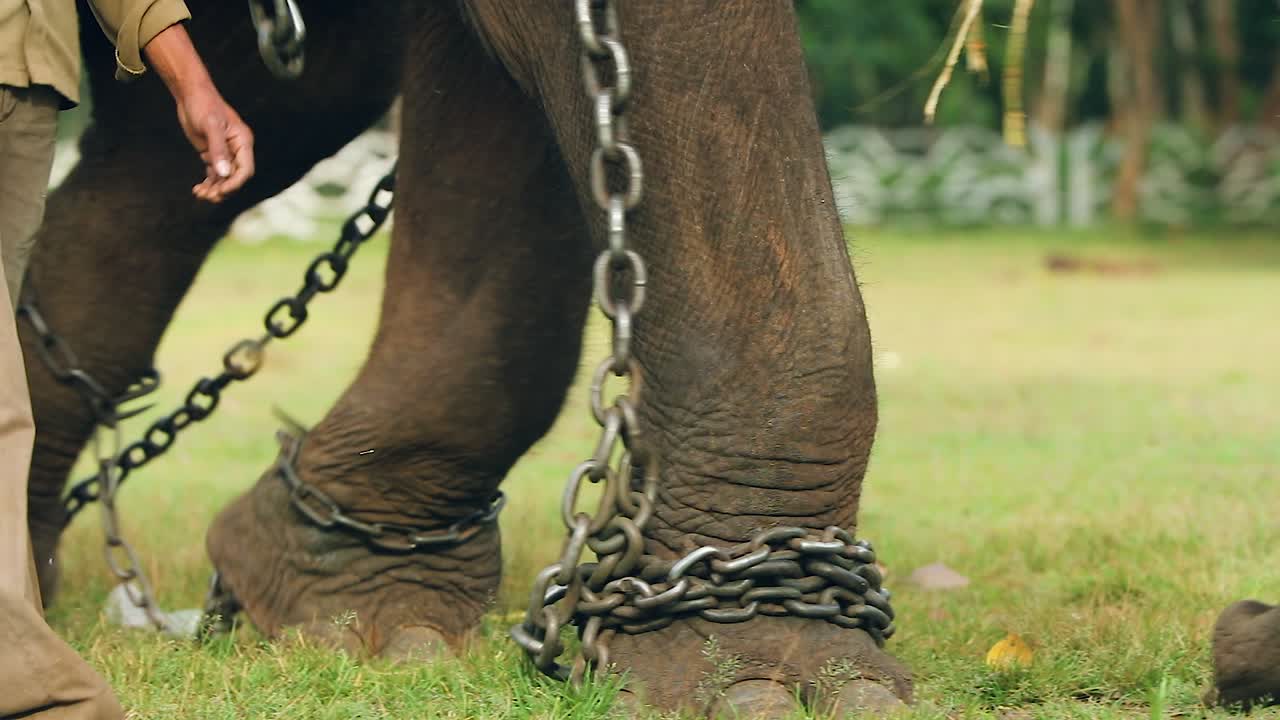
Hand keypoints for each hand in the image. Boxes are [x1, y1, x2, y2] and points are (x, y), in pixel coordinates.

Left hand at [174, 85, 253, 202]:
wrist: (190, 95)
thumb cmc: (203, 105)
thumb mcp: (211, 126)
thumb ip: (218, 150)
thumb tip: (224, 173)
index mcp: (243, 142)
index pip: (245, 170)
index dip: (235, 183)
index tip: (221, 191)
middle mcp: (237, 150)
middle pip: (235, 178)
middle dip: (223, 189)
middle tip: (208, 196)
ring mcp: (225, 153)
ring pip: (224, 179)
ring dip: (214, 189)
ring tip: (200, 194)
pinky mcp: (213, 154)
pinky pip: (214, 175)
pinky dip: (208, 184)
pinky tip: (198, 189)